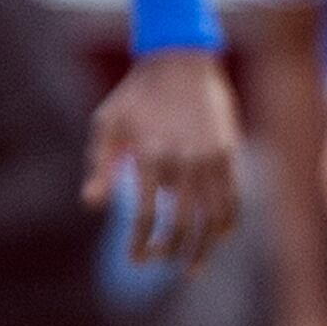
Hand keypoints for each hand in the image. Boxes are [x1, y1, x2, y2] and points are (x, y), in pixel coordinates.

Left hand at [85, 49, 241, 266]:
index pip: (146, 216)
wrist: (180, 57)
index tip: (135, 260)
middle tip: (158, 262)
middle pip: (181, 224)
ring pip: (213, 218)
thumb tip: (92, 205)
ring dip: (203, 248)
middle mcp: (183, 160)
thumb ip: (99, 165)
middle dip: (169, 252)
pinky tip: (218, 236)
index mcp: (149, 155)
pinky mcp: (229, 153)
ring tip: (192, 267)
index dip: (140, 244)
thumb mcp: (108, 122)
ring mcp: (210, 158)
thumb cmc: (136, 93)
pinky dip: (227, 222)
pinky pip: (233, 198)